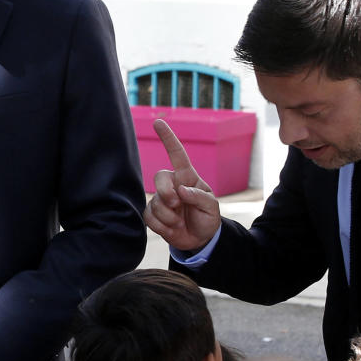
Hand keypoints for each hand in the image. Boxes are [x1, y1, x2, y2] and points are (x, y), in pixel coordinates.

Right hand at [143, 119, 221, 252]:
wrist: (200, 239)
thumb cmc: (207, 218)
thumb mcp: (212, 207)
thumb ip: (199, 196)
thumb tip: (181, 190)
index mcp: (187, 178)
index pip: (177, 154)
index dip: (167, 138)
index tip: (158, 122)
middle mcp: (172, 185)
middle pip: (159, 178)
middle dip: (167, 193)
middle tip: (178, 205)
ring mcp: (161, 199)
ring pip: (155, 202)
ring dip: (169, 217)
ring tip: (180, 222)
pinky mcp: (152, 214)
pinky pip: (148, 217)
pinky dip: (162, 226)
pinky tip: (172, 228)